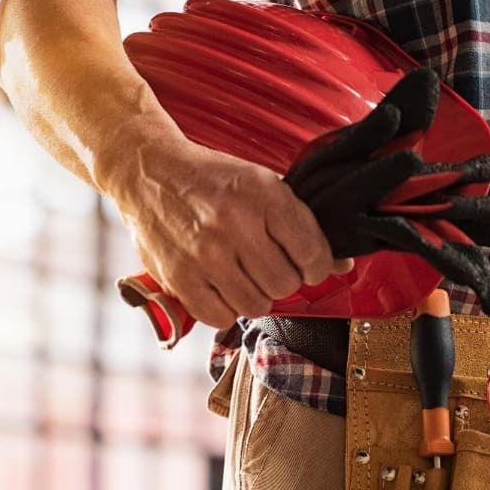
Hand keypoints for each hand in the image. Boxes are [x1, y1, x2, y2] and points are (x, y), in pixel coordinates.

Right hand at [104, 128, 351, 328]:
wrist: (148, 171)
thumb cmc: (211, 181)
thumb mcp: (262, 185)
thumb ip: (302, 225)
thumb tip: (341, 266)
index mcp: (264, 194)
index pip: (313, 253)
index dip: (316, 267)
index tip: (307, 266)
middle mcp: (235, 223)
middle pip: (285, 284)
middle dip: (282, 280)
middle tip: (267, 267)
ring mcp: (205, 253)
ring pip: (256, 306)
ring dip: (253, 296)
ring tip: (241, 275)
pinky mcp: (179, 276)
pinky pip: (220, 317)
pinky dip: (224, 309)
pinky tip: (220, 287)